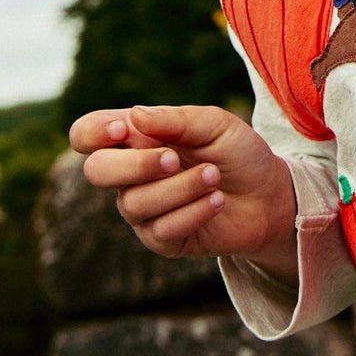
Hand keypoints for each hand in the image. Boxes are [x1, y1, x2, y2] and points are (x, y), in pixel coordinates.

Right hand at [69, 103, 297, 278]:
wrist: (269, 194)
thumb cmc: (236, 153)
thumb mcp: (214, 124)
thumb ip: (175, 120)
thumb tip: (133, 116)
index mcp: (135, 137)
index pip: (86, 134)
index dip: (93, 132)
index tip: (123, 130)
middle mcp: (130, 174)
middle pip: (96, 171)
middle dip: (135, 164)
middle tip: (173, 158)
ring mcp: (142, 209)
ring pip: (134, 203)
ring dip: (180, 187)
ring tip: (214, 177)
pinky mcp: (160, 239)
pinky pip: (161, 230)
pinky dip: (193, 211)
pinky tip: (216, 201)